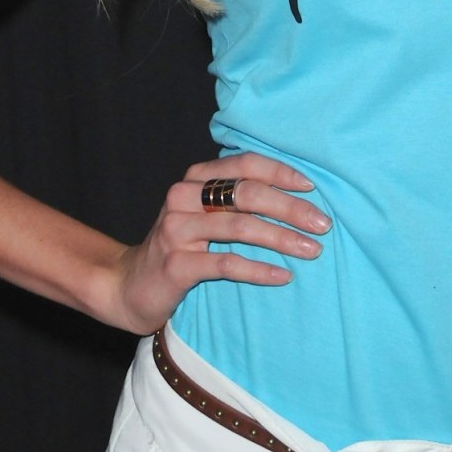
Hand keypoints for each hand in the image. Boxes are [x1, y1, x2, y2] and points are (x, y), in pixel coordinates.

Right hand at [98, 153, 331, 334]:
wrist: (128, 287)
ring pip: (240, 227)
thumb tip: (296, 196)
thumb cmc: (181, 248)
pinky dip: (259, 269)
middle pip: (247, 193)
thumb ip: (235, 200)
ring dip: (282, 238)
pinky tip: (283, 276)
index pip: (245, 164)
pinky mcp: (175, 264)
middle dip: (290, 208)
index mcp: (195, 178)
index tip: (312, 188)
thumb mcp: (204, 216)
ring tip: (312, 250)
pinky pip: (226, 263)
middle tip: (323, 224)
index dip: (281, 173)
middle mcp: (183, 197)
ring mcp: (177, 229)